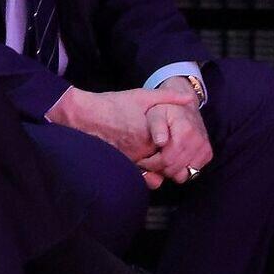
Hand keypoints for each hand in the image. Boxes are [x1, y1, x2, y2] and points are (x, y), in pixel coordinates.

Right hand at [45, 86, 194, 161]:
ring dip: (158, 167)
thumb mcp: (142, 96)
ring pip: (153, 172)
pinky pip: (139, 176)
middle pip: (165, 163)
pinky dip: (145, 173)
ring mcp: (130, 161)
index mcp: (150, 136)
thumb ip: (167, 97)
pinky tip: (145, 162)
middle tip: (170, 148)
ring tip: (158, 154)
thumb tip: (189, 99)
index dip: (179, 145)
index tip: (178, 138)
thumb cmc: (113, 104)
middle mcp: (141, 153)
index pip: (174, 148)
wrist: (85, 115)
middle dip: (171, 158)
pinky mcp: (120, 166)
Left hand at [136, 77, 213, 185]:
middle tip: (149, 161)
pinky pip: (191, 174)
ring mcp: (205, 149)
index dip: (152, 164)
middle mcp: (199, 141)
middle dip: (158, 168)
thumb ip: (156, 126)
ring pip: (183, 175)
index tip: (142, 160)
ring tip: (160, 158)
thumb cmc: (165, 111)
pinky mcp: (207, 155)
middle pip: (174, 169)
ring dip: (169, 171)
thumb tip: (161, 142)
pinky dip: (180, 170)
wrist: (184, 107)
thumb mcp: (155, 113)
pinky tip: (172, 158)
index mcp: (186, 130)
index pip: (167, 160)